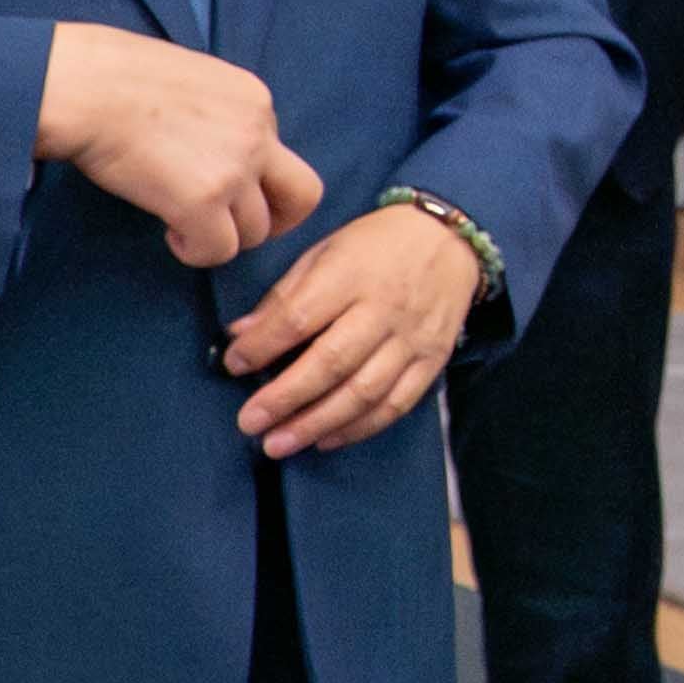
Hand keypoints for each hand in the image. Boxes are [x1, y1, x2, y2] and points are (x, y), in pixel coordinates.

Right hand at [37, 26, 322, 267]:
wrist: (82, 86)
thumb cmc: (111, 77)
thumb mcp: (187, 79)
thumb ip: (213, 112)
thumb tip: (205, 142)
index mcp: (255, 99)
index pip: (279, 152)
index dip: (253, 177)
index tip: (222, 185)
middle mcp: (258, 133)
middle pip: (301, 195)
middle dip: (276, 221)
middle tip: (235, 228)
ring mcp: (235, 168)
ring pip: (255, 231)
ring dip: (222, 237)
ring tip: (182, 225)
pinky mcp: (203, 201)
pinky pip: (218, 250)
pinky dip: (196, 252)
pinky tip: (171, 233)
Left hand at [218, 203, 481, 455]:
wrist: (450, 238)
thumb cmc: (377, 244)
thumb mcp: (325, 251)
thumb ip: (284, 296)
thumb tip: (240, 336)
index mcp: (350, 275)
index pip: (299, 318)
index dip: (261, 347)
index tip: (234, 365)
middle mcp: (384, 310)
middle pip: (331, 363)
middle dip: (285, 399)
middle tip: (249, 423)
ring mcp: (412, 339)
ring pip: (364, 392)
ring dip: (317, 423)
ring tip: (279, 444)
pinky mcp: (433, 360)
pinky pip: (397, 403)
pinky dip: (360, 427)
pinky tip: (327, 439)